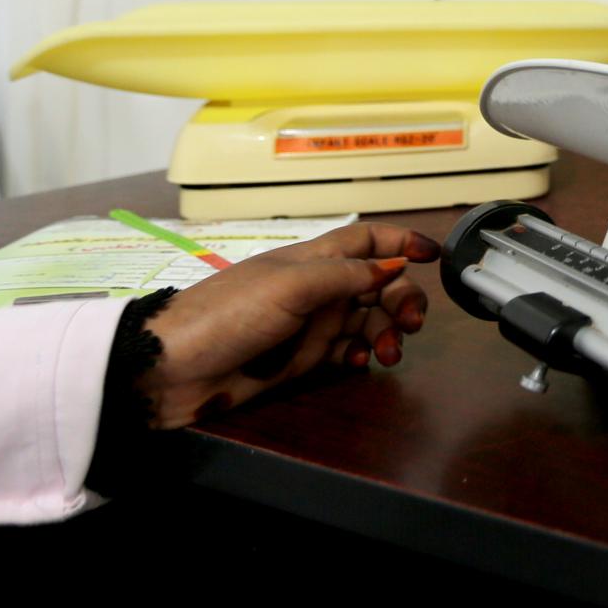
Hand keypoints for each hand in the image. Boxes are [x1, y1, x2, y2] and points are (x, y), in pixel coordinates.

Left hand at [135, 224, 442, 428]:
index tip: (433, 256)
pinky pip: (345, 353)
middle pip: (378, 283)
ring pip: (367, 321)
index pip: (367, 239)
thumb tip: (394, 266)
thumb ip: (346, 275)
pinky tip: (361, 364)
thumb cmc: (228, 314)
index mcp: (313, 259)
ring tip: (386, 354)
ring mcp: (309, 324)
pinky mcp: (300, 359)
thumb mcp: (290, 286)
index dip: (400, 241)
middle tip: (411, 324)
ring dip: (386, 333)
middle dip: (402, 299)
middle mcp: (316, 288)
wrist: (174, 368)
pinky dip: (361, 357)